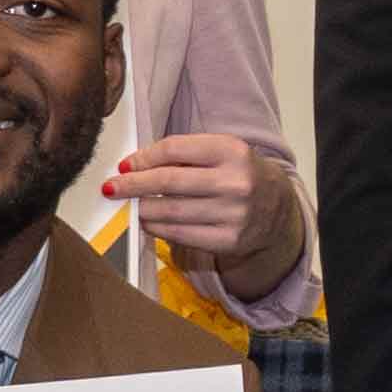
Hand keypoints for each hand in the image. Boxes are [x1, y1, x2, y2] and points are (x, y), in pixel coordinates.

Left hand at [101, 131, 300, 283]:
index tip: (126, 165)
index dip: (143, 158)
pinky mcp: (229, 240)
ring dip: (143, 209)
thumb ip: (184, 154)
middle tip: (113, 187)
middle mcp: (235, 182)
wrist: (278, 209)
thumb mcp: (221, 152)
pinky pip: (181, 235)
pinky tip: (150, 222)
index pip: (174, 150)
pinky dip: (158, 229)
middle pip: (168, 181)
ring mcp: (233, 214)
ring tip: (134, 206)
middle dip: (133, 185)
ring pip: (170, 211)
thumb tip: (135, 166)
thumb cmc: (240, 175)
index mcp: (232, 151)